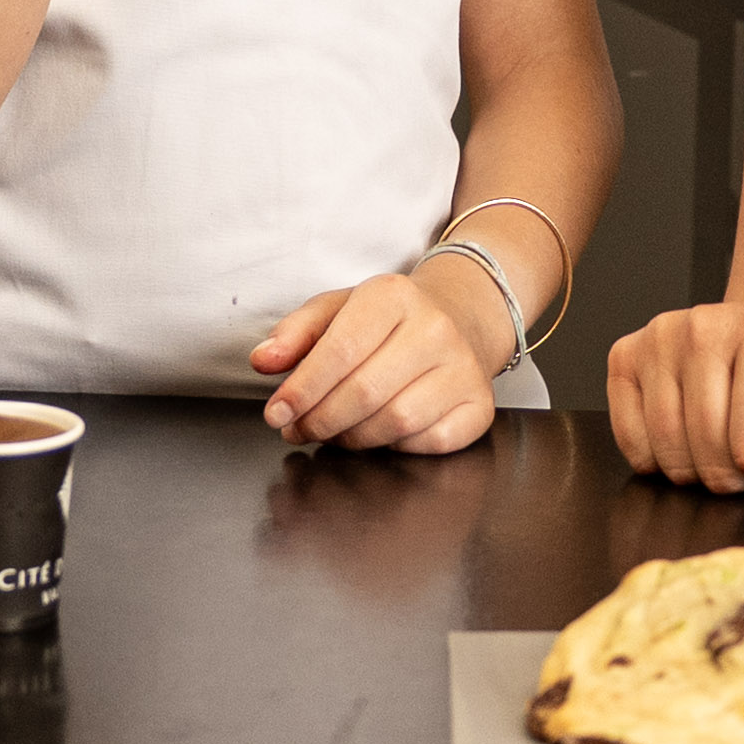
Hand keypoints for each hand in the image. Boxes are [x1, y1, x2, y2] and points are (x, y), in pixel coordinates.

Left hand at [249, 261, 506, 454]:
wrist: (458, 317)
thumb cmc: (386, 320)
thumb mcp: (336, 309)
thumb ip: (294, 333)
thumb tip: (263, 360)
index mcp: (393, 295)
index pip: (340, 350)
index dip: (302, 390)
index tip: (276, 413)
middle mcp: (435, 328)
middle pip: (365, 392)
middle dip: (320, 420)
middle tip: (298, 429)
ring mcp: (463, 367)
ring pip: (396, 422)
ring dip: (353, 438)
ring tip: (333, 431)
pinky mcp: (479, 404)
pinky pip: (430, 442)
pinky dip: (397, 447)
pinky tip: (380, 432)